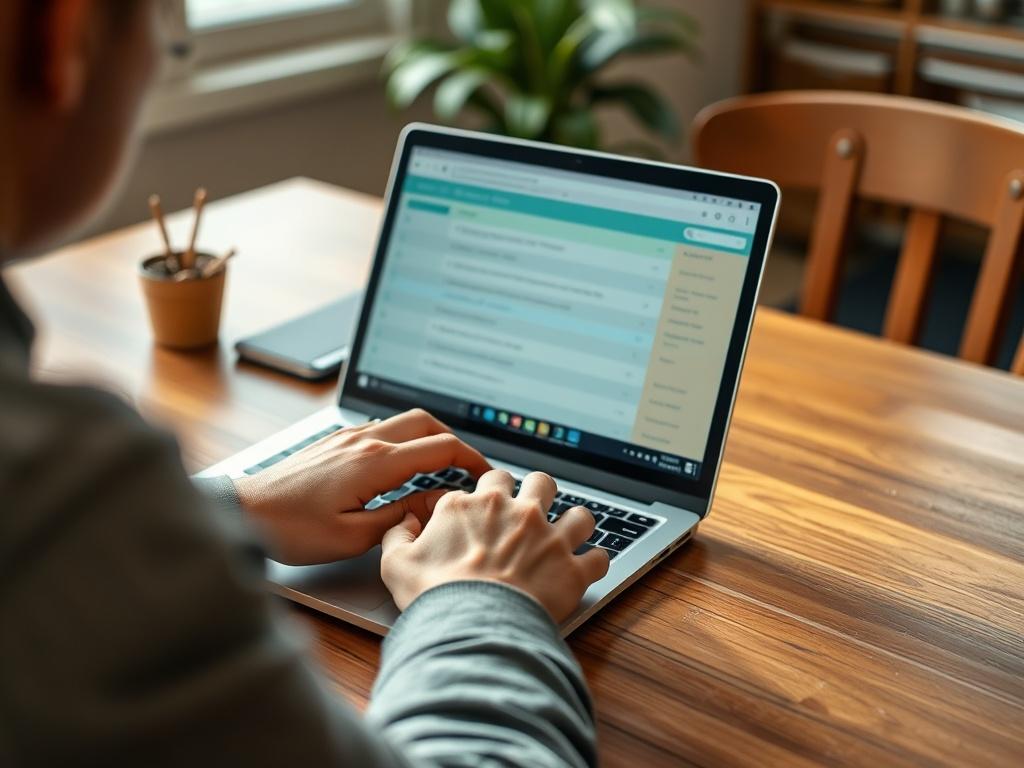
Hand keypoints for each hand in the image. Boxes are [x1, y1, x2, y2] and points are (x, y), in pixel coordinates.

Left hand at [232, 409, 490, 564]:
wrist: (242, 512)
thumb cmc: (291, 529)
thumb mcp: (353, 536)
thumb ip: (402, 516)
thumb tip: (437, 503)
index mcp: (375, 462)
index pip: (441, 448)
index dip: (471, 459)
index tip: (485, 474)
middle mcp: (364, 440)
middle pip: (426, 421)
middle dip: (454, 439)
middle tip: (467, 466)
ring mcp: (348, 437)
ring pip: (403, 421)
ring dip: (428, 436)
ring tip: (439, 466)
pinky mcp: (335, 442)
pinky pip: (381, 429)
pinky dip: (403, 440)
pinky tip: (400, 466)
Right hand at [380, 469, 609, 622]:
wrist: (473, 626)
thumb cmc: (435, 596)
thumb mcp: (396, 564)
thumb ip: (397, 537)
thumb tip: (403, 524)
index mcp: (473, 505)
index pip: (486, 484)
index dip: (486, 498)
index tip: (486, 513)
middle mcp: (515, 512)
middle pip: (539, 482)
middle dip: (538, 493)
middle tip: (532, 512)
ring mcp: (549, 538)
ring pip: (578, 513)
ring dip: (575, 523)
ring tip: (569, 534)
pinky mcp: (573, 568)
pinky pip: (599, 557)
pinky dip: (596, 563)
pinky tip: (589, 568)